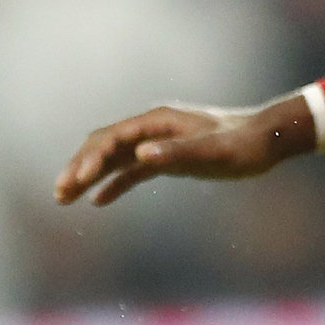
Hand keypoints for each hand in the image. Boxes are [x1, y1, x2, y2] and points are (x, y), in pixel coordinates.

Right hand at [53, 96, 316, 206]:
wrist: (266, 140)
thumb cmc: (243, 144)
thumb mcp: (212, 151)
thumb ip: (176, 153)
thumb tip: (141, 155)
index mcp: (157, 123)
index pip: (113, 138)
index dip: (91, 158)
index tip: (77, 181)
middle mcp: (152, 130)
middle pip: (104, 145)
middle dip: (79, 167)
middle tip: (59, 192)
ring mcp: (158, 143)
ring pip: (113, 158)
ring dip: (89, 175)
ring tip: (64, 198)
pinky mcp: (166, 158)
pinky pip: (131, 170)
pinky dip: (113, 183)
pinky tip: (97, 201)